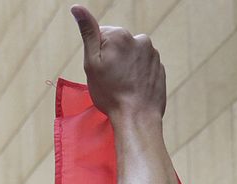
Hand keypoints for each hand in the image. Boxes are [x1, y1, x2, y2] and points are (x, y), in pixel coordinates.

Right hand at [72, 6, 165, 121]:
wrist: (138, 118)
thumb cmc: (111, 93)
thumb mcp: (92, 63)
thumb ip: (88, 32)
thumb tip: (77, 7)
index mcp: (121, 35)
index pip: (101, 35)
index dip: (97, 54)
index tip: (101, 70)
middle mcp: (140, 40)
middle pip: (118, 44)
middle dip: (113, 58)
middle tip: (111, 80)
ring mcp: (153, 54)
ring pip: (132, 56)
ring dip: (126, 66)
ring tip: (123, 86)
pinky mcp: (160, 68)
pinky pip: (143, 67)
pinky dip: (138, 75)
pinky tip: (134, 89)